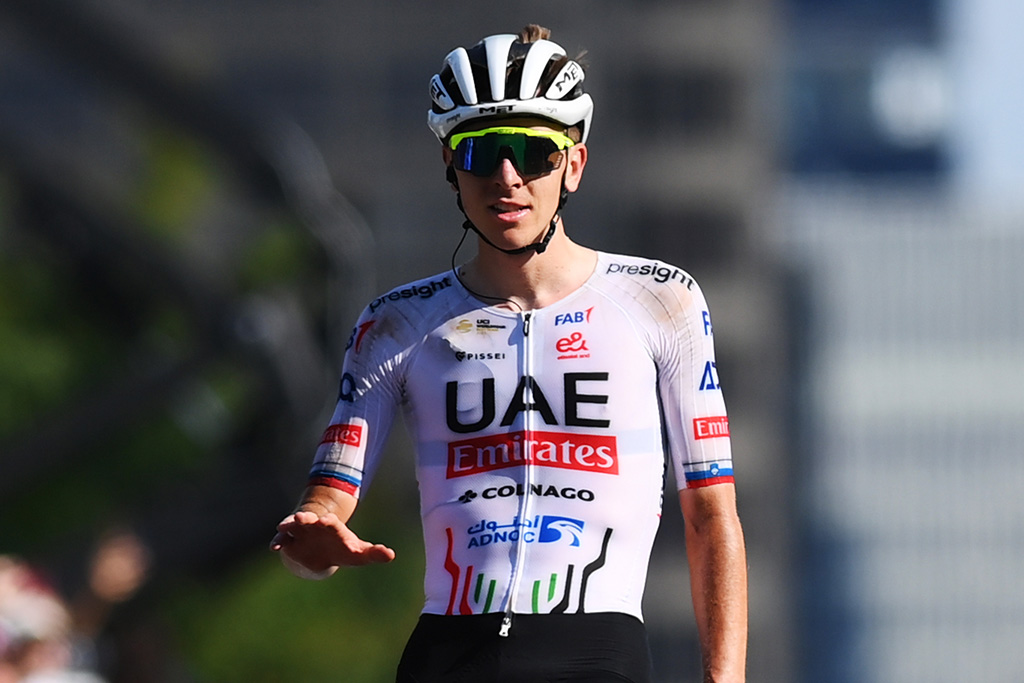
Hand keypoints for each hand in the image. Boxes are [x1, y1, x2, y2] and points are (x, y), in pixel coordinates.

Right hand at [269, 510, 394, 577]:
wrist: (324, 551)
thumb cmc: (344, 549)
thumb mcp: (359, 553)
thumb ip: (373, 553)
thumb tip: (391, 555)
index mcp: (333, 527)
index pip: (333, 525)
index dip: (330, 524)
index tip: (327, 522)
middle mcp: (316, 525)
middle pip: (311, 519)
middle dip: (307, 518)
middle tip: (302, 518)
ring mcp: (302, 532)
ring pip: (294, 525)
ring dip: (289, 524)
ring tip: (284, 526)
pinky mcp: (290, 542)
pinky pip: (282, 539)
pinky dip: (278, 541)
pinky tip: (274, 547)